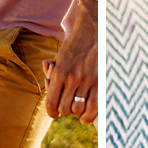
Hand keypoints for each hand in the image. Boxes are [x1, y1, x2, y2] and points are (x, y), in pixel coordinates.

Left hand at [43, 4, 97, 123]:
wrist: (93, 32)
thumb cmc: (73, 47)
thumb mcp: (58, 58)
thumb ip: (51, 74)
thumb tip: (47, 84)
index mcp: (59, 73)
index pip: (51, 104)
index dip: (52, 112)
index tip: (54, 113)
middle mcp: (72, 78)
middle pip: (64, 109)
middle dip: (64, 111)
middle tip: (68, 105)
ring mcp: (87, 80)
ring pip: (78, 110)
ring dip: (77, 113)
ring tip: (78, 108)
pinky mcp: (100, 82)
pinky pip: (94, 107)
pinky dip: (89, 115)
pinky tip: (86, 115)